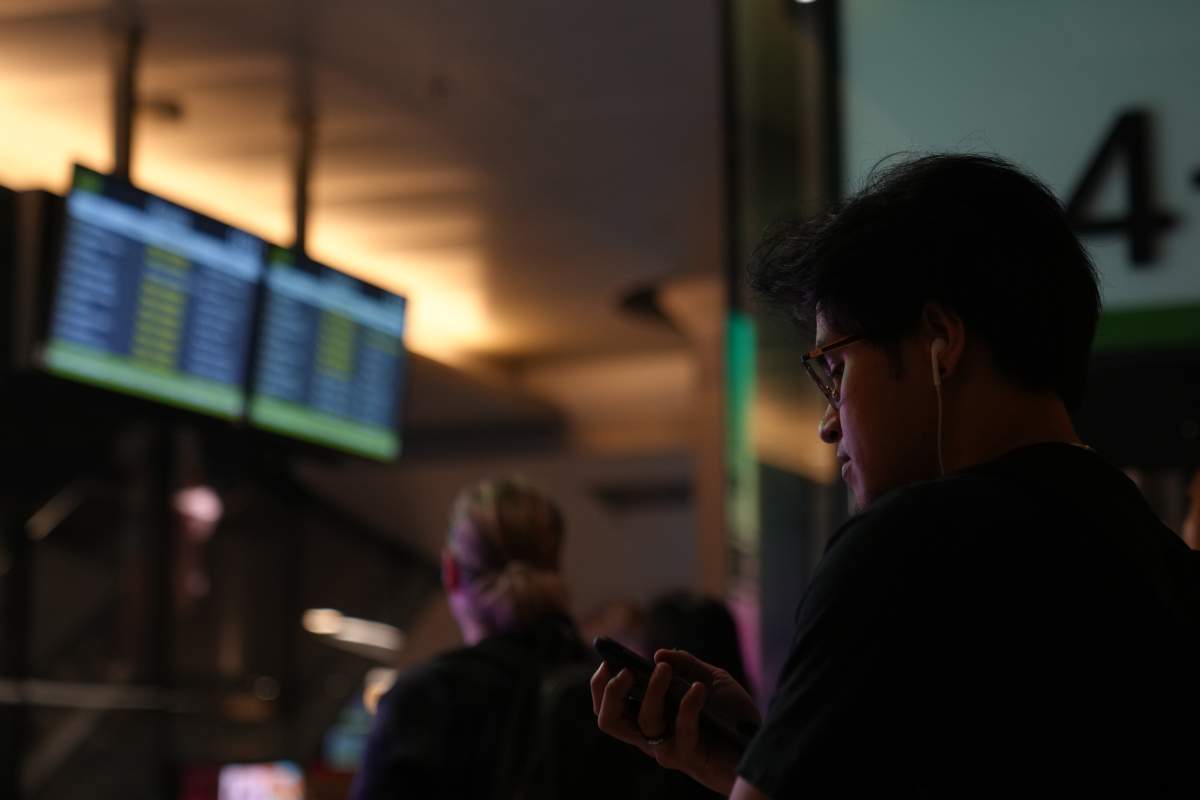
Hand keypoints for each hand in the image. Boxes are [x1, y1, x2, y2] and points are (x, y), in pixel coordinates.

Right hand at [591, 649, 760, 795]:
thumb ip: (686, 664)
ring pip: (644, 721)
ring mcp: (668, 747)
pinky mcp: (689, 755)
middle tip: (628, 671)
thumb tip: (657, 654)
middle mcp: (651, 734)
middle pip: (609, 720)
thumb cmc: (731, 714)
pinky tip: (699, 688)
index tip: (609, 660)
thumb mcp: (710, 678)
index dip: (601, 684)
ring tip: (666, 670)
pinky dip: (688, 705)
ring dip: (653, 690)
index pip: (609, 705)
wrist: (760, 744)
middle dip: (610, 693)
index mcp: (649, 714)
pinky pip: (681, 729)